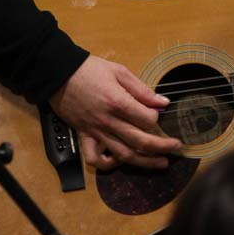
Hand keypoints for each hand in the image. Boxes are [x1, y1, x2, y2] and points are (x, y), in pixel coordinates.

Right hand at [49, 55, 181, 169]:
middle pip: (141, 141)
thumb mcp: (119, 72)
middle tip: (176, 147)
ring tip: (161, 163)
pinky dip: (108, 165)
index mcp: (118, 102)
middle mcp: (108, 121)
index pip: (147, 119)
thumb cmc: (89, 69)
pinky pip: (95, 158)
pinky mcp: (85, 136)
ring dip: (145, 162)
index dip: (157, 118)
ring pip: (124, 154)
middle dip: (162, 146)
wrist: (57, 73)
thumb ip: (142, 89)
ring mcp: (96, 131)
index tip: (159, 113)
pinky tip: (120, 162)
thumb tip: (163, 103)